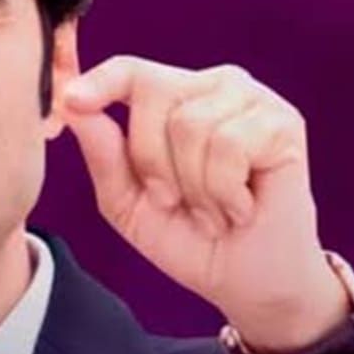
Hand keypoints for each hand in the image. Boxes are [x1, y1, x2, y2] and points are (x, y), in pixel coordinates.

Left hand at [58, 56, 348, 351]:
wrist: (249, 283)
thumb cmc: (191, 239)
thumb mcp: (128, 204)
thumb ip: (103, 156)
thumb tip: (73, 106)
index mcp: (175, 98)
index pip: (131, 70)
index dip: (99, 81)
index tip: (71, 100)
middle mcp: (214, 87)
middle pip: (153, 93)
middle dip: (152, 161)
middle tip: (175, 203)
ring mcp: (252, 99)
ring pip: (191, 123)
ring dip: (195, 187)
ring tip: (214, 212)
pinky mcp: (283, 122)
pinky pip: (228, 144)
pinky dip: (225, 191)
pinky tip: (241, 208)